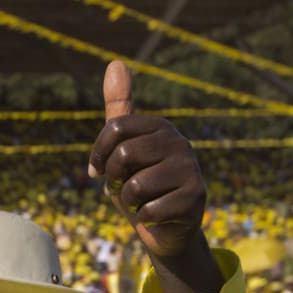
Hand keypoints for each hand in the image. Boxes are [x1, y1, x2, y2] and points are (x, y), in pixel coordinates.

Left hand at [89, 61, 206, 259]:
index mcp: (160, 128)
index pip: (115, 128)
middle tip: (124, 189)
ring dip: (128, 203)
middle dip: (113, 181)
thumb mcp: (122, 149)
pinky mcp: (196, 197)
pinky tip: (156, 216)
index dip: (98, 154)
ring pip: (135, 186)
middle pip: (123, 156)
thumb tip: (115, 62)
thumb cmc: (140, 187)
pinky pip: (149, 210)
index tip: (97, 171)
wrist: (165, 229)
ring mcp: (190, 169)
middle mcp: (179, 142)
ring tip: (141, 203)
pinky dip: (144, 219)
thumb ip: (118, 110)